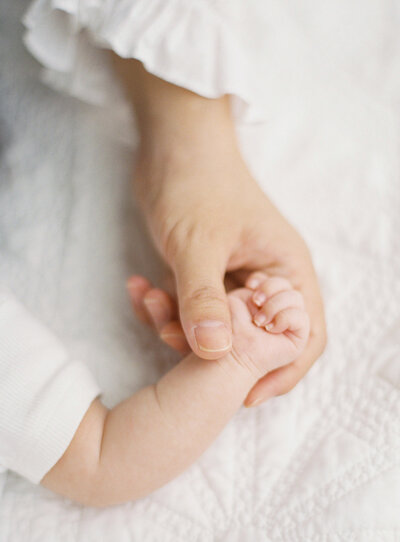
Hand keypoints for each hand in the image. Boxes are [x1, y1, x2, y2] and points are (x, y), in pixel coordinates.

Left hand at [114, 59, 325, 405]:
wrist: (171, 145)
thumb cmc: (198, 183)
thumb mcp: (199, 244)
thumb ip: (205, 299)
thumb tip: (214, 353)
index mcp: (285, 270)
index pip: (302, 334)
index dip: (281, 370)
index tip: (244, 395)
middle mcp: (265, 279)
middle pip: (252, 337)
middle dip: (211, 347)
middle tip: (173, 337)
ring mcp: (233, 278)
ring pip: (214, 326)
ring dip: (178, 325)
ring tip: (149, 301)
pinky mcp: (205, 275)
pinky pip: (189, 308)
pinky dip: (164, 308)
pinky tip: (140, 288)